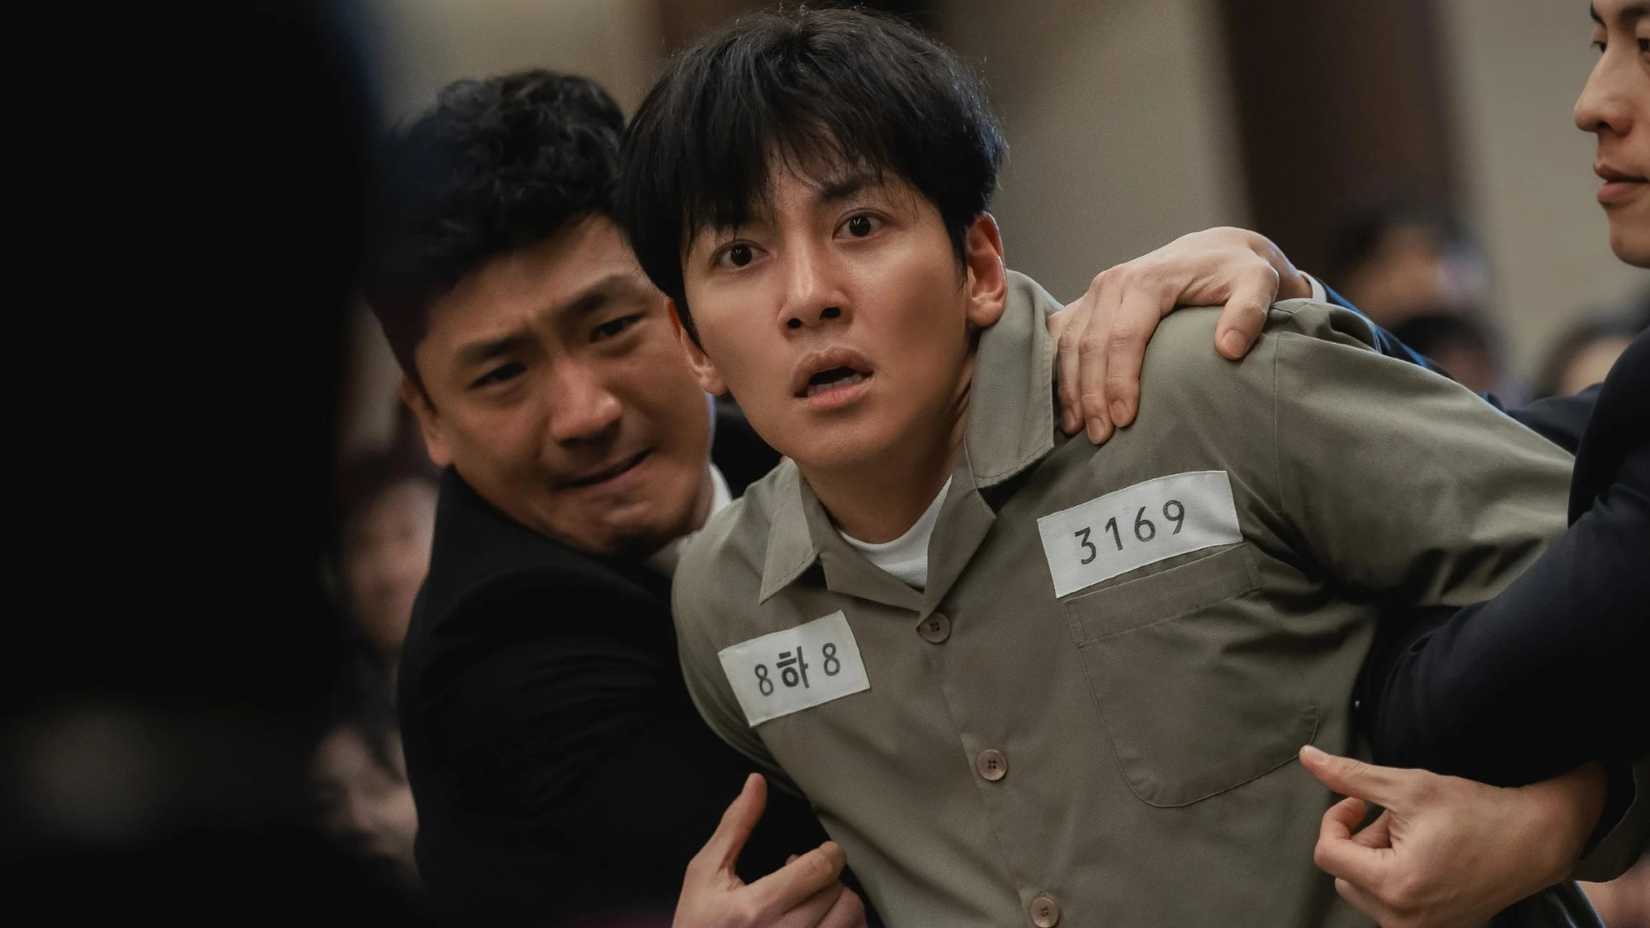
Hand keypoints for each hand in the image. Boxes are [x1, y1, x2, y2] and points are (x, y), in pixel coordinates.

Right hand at [673, 773, 866, 927]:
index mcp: (756, 908)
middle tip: (806, 879)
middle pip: (836, 892)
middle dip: (826, 877)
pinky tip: (821, 919)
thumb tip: (756, 784)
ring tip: (815, 900)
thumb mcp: (705, 873)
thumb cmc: (697, 924)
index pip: (817, 870)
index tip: (826, 851)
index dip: (829, 853)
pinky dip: (845, 924)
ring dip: (839, 902)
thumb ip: (735, 826)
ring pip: (849, 917)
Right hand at [1048, 226, 1309, 443]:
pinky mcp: (1088, 301)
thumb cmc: (1237, 272)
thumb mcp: (1259, 283)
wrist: (1215, 249)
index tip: (1125, 420)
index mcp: (1148, 280)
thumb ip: (1249, 313)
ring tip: (1080, 429)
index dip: (1119, 381)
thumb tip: (1228, 349)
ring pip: (1069, 344)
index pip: (1123, 337)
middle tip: (1101, 438)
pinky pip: (1061, 337)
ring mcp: (1095, 291)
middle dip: (1092, 395)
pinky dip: (1060, 372)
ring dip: (1071, 389)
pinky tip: (1067, 405)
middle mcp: (1113, 282)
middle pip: (1091, 345)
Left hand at [1300, 745, 1605, 927]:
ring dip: (1376, 858)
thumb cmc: (1474, 811)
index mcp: (1394, 887)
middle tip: (1393, 817)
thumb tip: (1305, 756)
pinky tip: (1425, 855)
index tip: (1360, 800)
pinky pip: (1390, 904)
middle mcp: (1403, 920)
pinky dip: (1395, 876)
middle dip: (1360, 840)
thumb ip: (1349, 776)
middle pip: (1343, 875)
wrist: (1536, 840)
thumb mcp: (1406, 787)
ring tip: (1412, 836)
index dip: (1337, 819)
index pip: (1327, 854)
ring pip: (1364, 890)